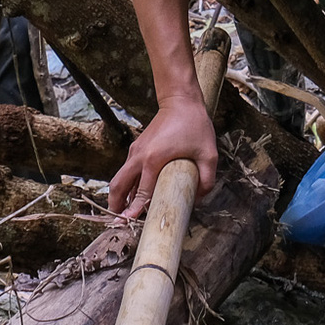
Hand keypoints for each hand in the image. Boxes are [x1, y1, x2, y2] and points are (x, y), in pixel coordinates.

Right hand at [109, 97, 218, 217]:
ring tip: (123, 213)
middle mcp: (139, 156)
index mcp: (154, 159)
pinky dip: (126, 185)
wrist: (180, 101)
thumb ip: (206, 179)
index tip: (129, 222)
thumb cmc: (194, 125)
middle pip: (118, 186)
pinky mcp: (137, 148)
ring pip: (119, 179)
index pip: (141, 192)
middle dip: (115, 205)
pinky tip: (134, 195)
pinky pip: (127, 171)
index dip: (135, 210)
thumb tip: (199, 199)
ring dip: (119, 196)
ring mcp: (135, 151)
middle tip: (118, 222)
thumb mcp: (208, 154)